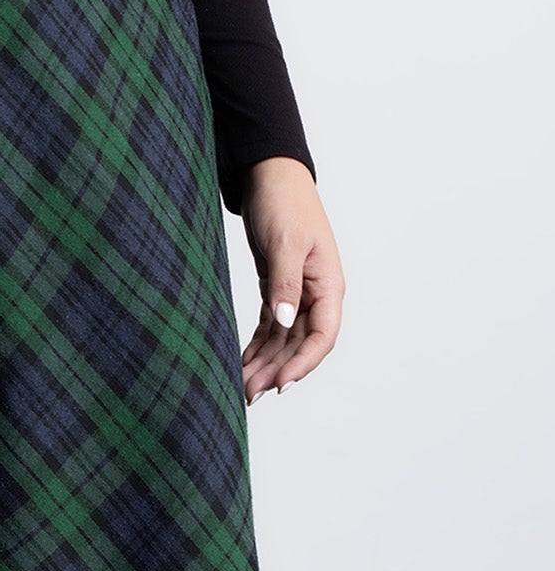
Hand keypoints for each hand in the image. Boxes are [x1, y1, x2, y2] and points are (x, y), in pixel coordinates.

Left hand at [238, 157, 344, 401]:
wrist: (269, 176)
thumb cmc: (284, 202)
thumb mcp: (285, 243)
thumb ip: (285, 285)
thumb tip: (286, 322)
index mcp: (328, 284)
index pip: (323, 336)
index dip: (303, 363)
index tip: (281, 385)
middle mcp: (316, 294)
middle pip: (300, 345)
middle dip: (276, 370)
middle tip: (249, 394)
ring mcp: (298, 294)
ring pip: (284, 340)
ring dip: (265, 364)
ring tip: (241, 387)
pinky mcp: (277, 290)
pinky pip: (271, 327)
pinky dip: (258, 347)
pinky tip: (243, 364)